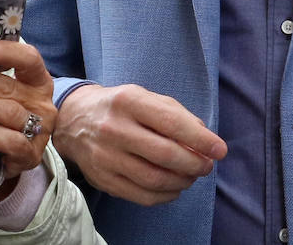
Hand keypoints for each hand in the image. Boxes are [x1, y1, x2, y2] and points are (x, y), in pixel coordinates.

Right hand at [52, 83, 225, 204]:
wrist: (72, 120)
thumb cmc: (119, 107)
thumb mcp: (144, 96)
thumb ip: (175, 114)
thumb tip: (204, 139)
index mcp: (128, 101)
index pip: (171, 123)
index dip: (201, 139)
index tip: (220, 150)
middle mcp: (114, 128)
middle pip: (165, 155)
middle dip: (195, 164)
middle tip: (207, 165)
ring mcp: (106, 156)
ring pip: (155, 180)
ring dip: (183, 182)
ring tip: (192, 176)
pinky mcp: (102, 179)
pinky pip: (142, 196)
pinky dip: (166, 195)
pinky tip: (174, 187)